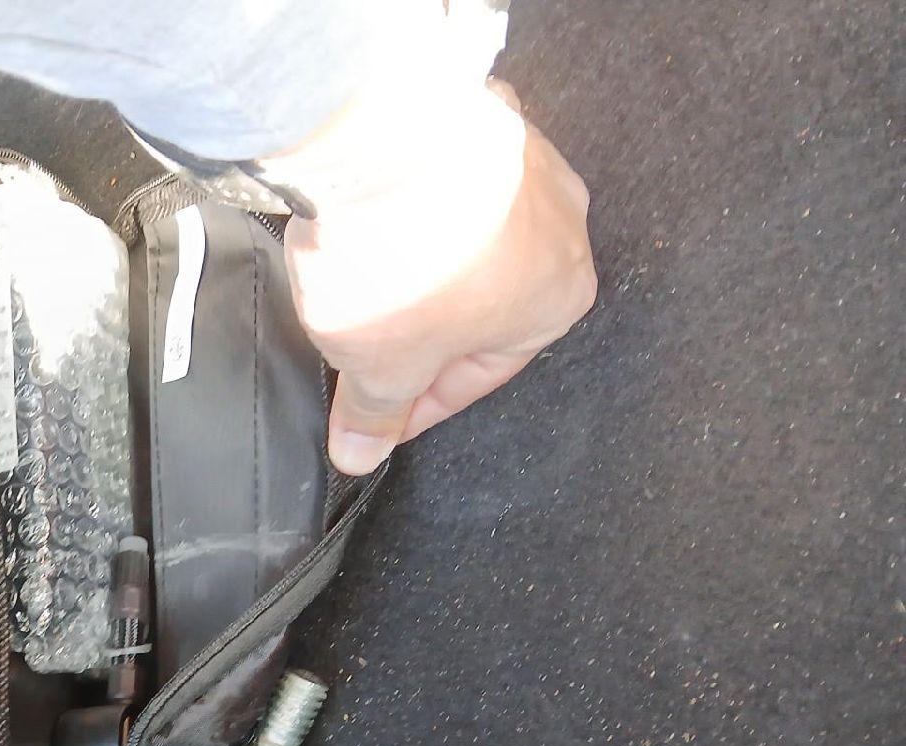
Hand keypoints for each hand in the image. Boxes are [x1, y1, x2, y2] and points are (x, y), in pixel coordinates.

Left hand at [278, 80, 596, 474]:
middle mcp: (562, 227)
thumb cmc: (407, 265)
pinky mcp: (485, 114)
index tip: (375, 414)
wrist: (387, 146)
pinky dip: (419, 196)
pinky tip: (379, 207)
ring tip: (363, 276)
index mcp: (560, 300)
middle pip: (477, 302)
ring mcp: (529, 161)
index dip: (415, 402)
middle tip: (361, 350)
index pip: (479, 374)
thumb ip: (375, 412)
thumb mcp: (382, 365)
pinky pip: (451, 172)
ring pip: (469, 234)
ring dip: (420, 262)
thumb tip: (360, 453)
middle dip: (420, 330)